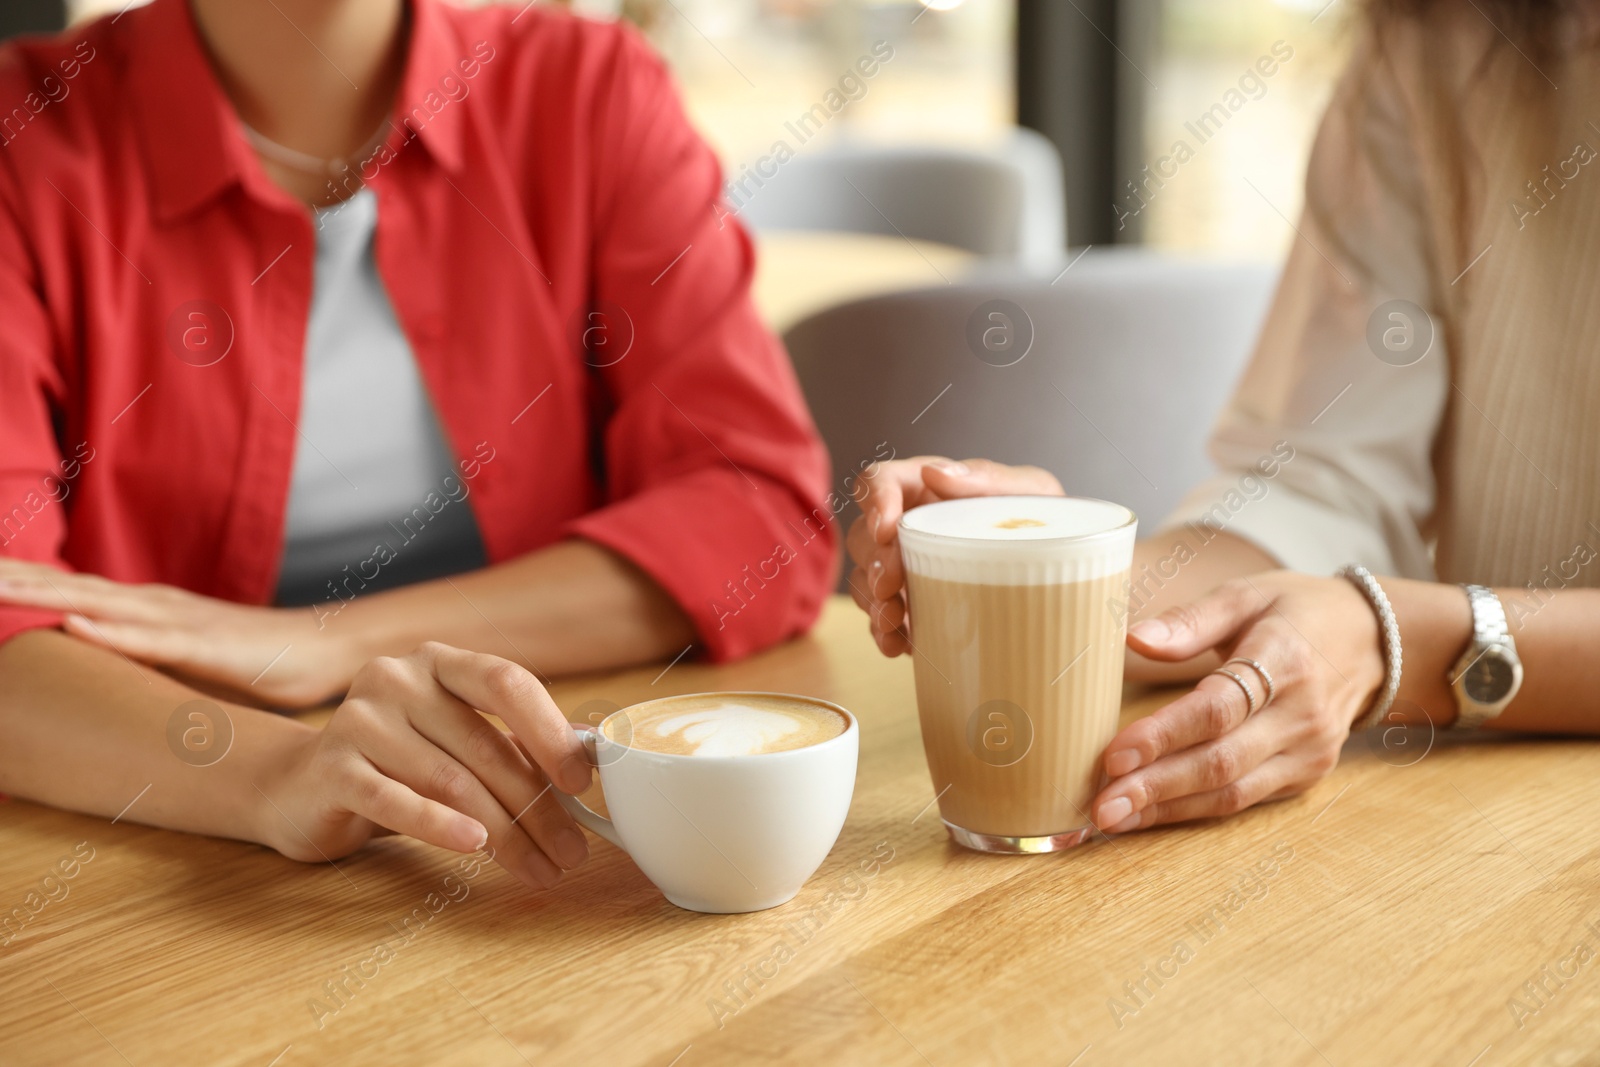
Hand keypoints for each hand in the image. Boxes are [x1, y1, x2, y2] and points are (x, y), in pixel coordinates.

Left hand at [0, 559, 353, 707]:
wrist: (324, 648)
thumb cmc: (258, 663)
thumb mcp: (185, 667)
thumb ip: (146, 665)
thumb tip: (108, 685)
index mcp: (145, 611)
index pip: (66, 592)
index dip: (17, 583)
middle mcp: (153, 605)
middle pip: (66, 587)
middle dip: (11, 578)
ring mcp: (177, 621)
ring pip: (94, 603)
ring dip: (39, 593)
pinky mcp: (204, 645)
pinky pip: (147, 639)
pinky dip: (106, 630)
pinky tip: (69, 621)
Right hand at [255, 642, 592, 888]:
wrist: (300, 788)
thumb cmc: (397, 766)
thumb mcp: (455, 743)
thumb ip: (510, 745)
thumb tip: (586, 762)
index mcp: (440, 662)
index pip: (506, 682)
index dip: (550, 731)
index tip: (582, 781)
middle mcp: (397, 678)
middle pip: (484, 745)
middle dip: (537, 806)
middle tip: (571, 851)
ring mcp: (359, 719)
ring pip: (450, 780)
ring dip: (504, 832)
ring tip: (538, 868)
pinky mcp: (331, 768)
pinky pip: (396, 800)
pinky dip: (439, 825)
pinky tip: (475, 846)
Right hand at [845, 457, 1063, 655]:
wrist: (1061, 568)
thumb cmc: (1041, 517)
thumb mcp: (1029, 489)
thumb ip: (986, 478)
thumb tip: (936, 473)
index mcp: (927, 488)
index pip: (879, 480)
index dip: (873, 501)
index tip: (886, 529)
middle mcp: (907, 525)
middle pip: (865, 536)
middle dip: (873, 562)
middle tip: (891, 586)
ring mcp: (905, 567)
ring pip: (865, 578)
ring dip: (873, 601)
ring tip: (893, 622)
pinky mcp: (911, 604)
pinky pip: (882, 617)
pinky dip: (884, 633)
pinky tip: (899, 645)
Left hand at [1091, 571, 1383, 832]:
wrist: (1373, 642)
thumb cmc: (1295, 611)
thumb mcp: (1247, 595)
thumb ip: (1191, 619)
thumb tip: (1134, 639)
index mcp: (1283, 658)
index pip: (1219, 707)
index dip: (1165, 734)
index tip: (1113, 754)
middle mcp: (1301, 712)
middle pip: (1221, 760)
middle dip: (1156, 786)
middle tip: (1100, 806)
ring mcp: (1309, 750)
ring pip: (1232, 792)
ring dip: (1168, 809)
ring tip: (1113, 818)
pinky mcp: (1307, 775)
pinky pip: (1244, 799)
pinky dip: (1193, 810)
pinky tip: (1149, 813)